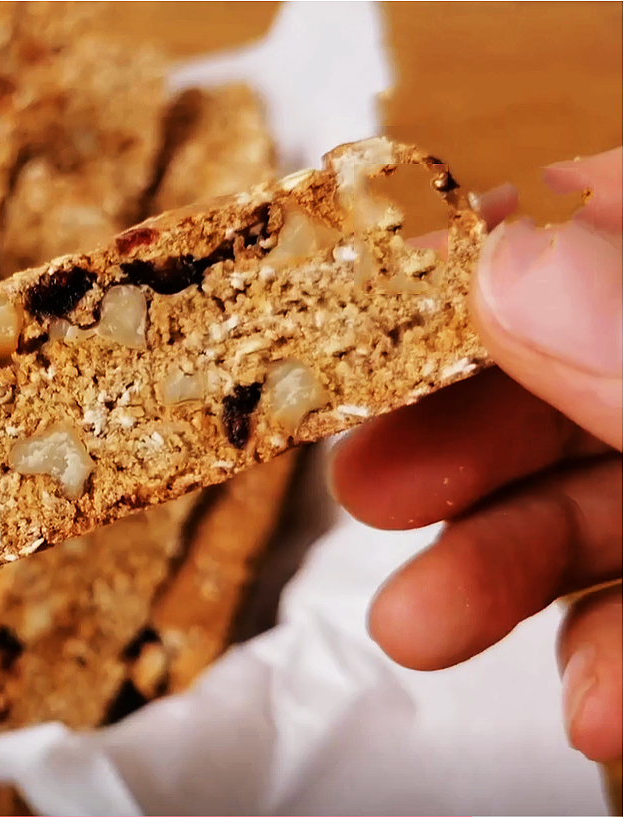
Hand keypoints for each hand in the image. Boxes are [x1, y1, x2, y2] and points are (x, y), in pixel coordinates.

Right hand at [332, 148, 621, 762]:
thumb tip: (502, 267)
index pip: (599, 225)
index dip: (475, 254)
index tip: (353, 301)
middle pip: (572, 371)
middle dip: (452, 445)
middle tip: (361, 490)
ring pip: (606, 500)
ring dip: (498, 571)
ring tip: (417, 627)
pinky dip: (610, 658)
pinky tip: (586, 702)